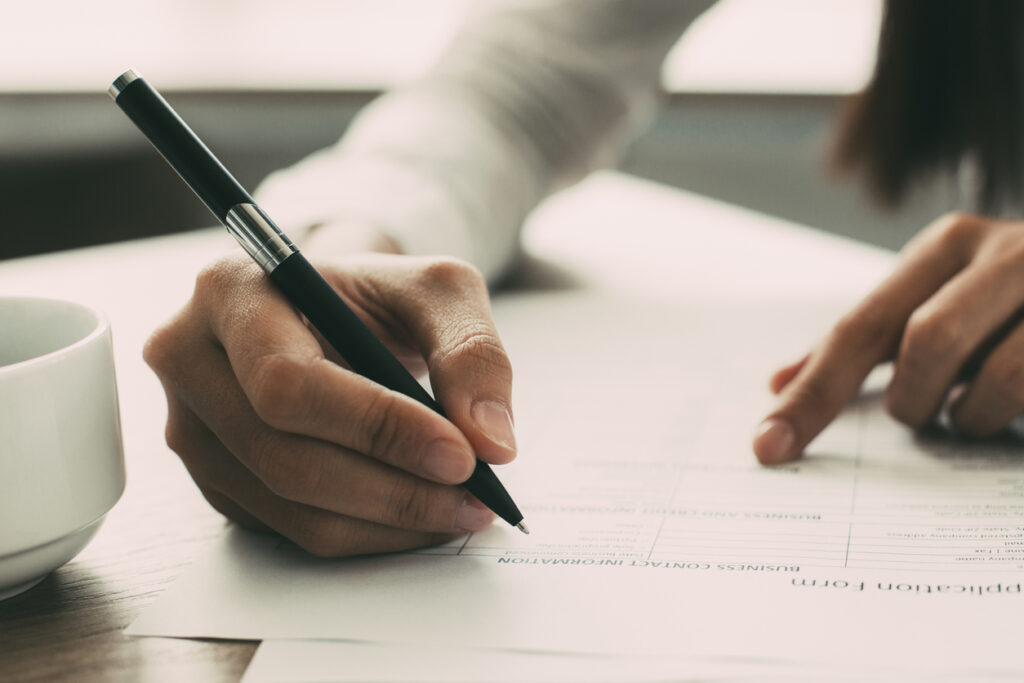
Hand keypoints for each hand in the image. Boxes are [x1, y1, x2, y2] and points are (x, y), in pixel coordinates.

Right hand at [144, 250, 515, 555]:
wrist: (332, 312)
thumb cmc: (375, 295)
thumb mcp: (437, 290)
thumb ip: (471, 350)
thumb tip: (491, 441)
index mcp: (230, 290)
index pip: (289, 381)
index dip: (377, 428)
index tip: (460, 455)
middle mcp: (188, 358)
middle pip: (282, 456)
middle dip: (392, 489)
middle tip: (474, 496)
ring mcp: (191, 424)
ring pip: (288, 505)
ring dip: (386, 522)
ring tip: (461, 509)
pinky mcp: (215, 476)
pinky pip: (288, 528)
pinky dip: (365, 533)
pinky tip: (417, 514)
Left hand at [754, 213, 1023, 462]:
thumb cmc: (1014, 301)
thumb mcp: (939, 301)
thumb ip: (868, 341)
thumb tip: (777, 384)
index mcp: (947, 245)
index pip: (859, 329)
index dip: (812, 395)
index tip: (768, 448)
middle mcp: (1009, 251)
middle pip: (924, 346)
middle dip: (915, 400)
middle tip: (924, 412)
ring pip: (996, 381)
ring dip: (974, 417)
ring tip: (979, 410)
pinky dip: (1016, 417)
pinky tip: (1019, 408)